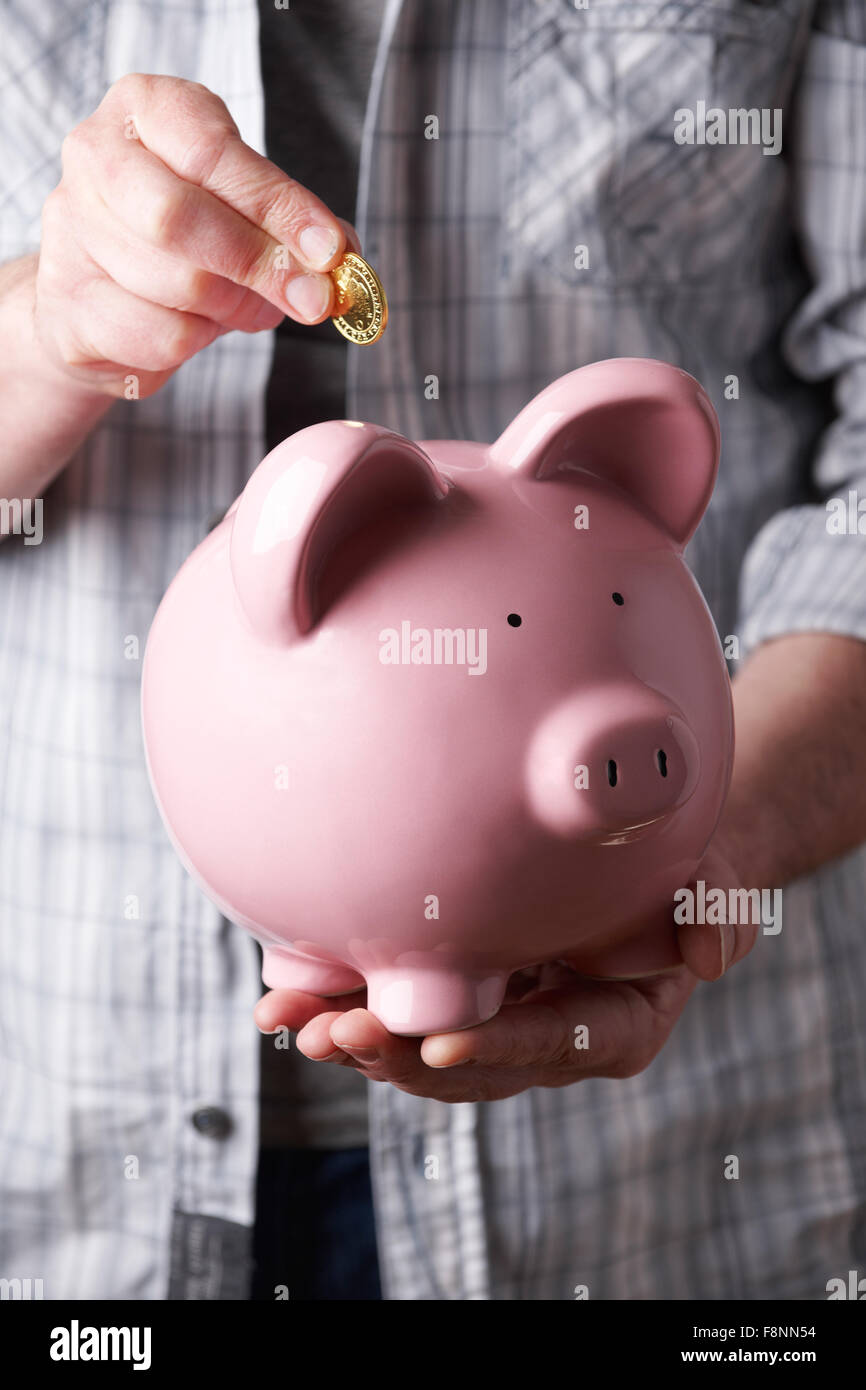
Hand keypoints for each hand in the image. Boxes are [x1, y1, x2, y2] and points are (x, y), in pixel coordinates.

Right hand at [35, 73, 358, 398]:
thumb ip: (296, 226)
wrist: (102, 296)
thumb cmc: (185, 239)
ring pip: (174, 282)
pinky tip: (204, 328)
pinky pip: (158, 334)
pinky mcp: (68, 301)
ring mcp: (71, 229)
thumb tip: (340, 258)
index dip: (276, 204)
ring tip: (255, 308)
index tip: (328, 249)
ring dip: (236, 307)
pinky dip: (201, 341)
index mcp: (145, 109)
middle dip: (257, 263)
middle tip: (311, 297)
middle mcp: (95, 156)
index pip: (210, 150)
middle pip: (177, 216)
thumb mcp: (244, 209)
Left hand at [254, 838, 757, 1102]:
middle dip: (400, 1055)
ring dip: (356, 1038)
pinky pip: (397, 1007)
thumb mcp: (712, 878)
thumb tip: (706, 962)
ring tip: (292, 1024)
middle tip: (338, 1035)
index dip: (496, 1049)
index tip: (438, 1047)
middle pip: (470, 1064)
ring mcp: (495, 1016)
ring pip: (419, 1048)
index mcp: (613, 1023)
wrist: (641, 854)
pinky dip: (343, 1002)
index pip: (553, 1042)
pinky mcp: (455, 990)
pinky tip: (285, 997)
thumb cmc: (677, 866)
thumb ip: (717, 912)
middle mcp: (547, 1034)